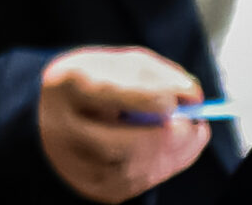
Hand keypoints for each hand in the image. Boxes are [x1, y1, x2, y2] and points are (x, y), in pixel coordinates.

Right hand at [38, 48, 210, 202]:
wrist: (59, 117)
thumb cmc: (95, 86)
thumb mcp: (117, 65)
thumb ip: (157, 73)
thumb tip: (192, 95)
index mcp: (65, 86)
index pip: (104, 93)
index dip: (145, 98)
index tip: (172, 100)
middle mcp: (62, 128)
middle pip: (117, 143)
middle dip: (164, 137)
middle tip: (192, 125)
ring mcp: (75, 163)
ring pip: (132, 168)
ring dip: (172, 153)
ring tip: (189, 133)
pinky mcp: (94, 187)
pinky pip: (139, 183)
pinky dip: (166, 167)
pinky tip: (176, 149)